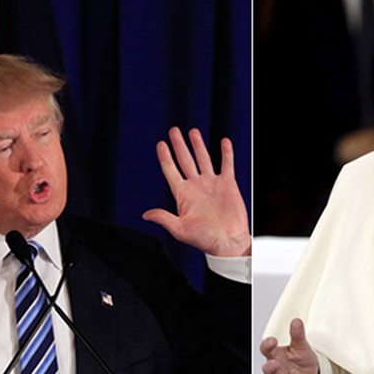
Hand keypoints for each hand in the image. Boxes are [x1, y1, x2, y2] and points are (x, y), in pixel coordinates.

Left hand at [143, 127, 250, 256]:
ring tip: (193, 132)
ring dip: (198, 145)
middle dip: (179, 145)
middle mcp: (196, 186)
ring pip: (203, 159)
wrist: (227, 242)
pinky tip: (224, 141)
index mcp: (183, 194)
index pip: (171, 170)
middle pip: (185, 160)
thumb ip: (164, 218)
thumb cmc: (204, 240)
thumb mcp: (180, 229)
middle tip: (173, 130)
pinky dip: (226, 153)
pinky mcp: (228, 184)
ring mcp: (212, 184)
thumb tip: (145, 214)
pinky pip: (226, 165)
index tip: (160, 144)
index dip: (165, 157)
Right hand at [260, 318, 319, 373]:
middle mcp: (277, 370)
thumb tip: (296, 321)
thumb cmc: (302, 360)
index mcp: (276, 355)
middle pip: (267, 369)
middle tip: (276, 363)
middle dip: (270, 367)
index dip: (267, 345)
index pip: (266, 350)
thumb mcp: (302, 346)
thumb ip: (298, 334)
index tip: (273, 340)